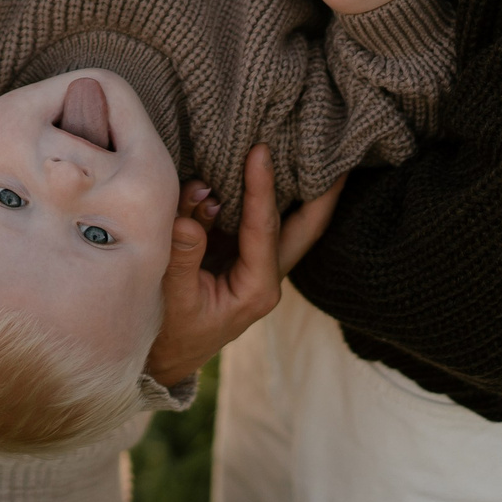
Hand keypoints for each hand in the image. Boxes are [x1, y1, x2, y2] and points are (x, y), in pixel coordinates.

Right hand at [145, 144, 341, 388]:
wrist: (162, 359)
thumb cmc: (170, 333)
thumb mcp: (173, 299)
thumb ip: (183, 256)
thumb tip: (193, 211)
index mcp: (257, 289)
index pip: (265, 227)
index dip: (262, 187)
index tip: (260, 151)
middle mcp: (265, 274)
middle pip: (306, 226)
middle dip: (325, 191)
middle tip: (338, 152)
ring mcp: (254, 262)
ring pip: (285, 218)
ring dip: (295, 183)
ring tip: (305, 143)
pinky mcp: (236, 252)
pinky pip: (254, 214)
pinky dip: (258, 188)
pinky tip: (262, 160)